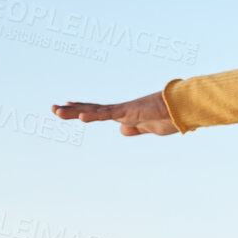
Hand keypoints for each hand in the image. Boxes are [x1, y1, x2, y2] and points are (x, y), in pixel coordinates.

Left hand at [50, 90, 177, 136]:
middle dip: (72, 110)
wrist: (184, 108)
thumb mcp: (149, 128)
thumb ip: (136, 129)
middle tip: (54, 108)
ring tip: (57, 111)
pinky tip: (81, 117)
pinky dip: (93, 115)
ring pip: (95, 111)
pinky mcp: (130, 112)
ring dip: (75, 112)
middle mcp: (122, 110)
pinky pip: (108, 114)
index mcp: (126, 114)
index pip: (99, 112)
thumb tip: (121, 131)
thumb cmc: (172, 116)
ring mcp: (124, 110)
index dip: (84, 110)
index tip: (69, 107)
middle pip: (92, 109)